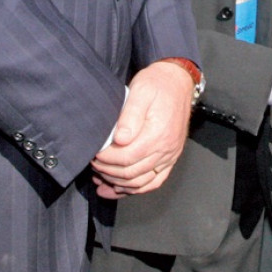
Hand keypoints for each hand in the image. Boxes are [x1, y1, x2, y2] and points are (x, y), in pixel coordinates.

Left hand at [90, 60, 192, 199]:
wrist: (178, 82)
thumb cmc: (158, 84)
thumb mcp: (141, 91)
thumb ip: (130, 115)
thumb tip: (119, 139)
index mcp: (158, 133)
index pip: (127, 157)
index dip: (106, 159)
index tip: (93, 153)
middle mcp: (166, 149)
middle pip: (132, 173)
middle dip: (108, 171)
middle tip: (93, 163)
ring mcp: (169, 156)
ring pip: (141, 182)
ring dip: (118, 183)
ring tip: (100, 177)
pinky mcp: (170, 158)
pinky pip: (154, 182)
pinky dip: (135, 189)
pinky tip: (118, 188)